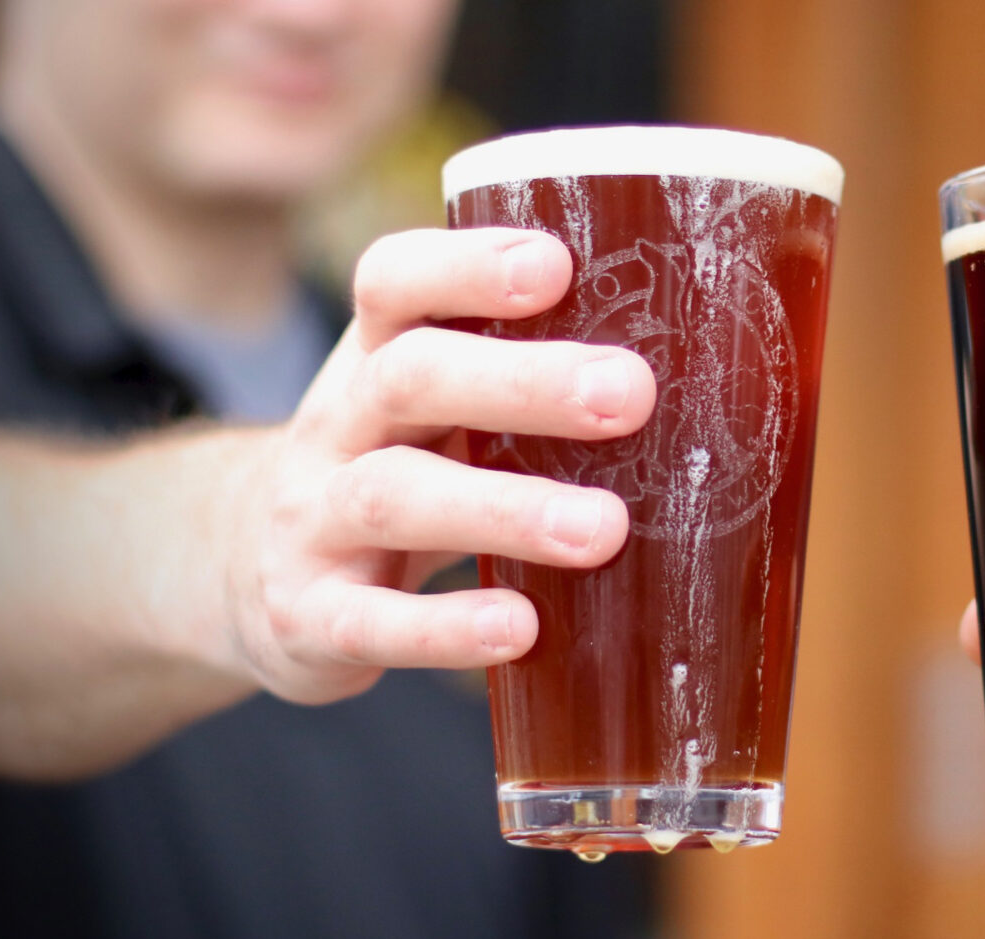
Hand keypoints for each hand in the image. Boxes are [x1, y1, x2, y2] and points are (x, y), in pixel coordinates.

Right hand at [226, 228, 654, 703]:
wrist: (245, 569)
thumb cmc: (400, 468)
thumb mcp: (441, 407)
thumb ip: (537, 383)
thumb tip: (738, 377)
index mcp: (378, 356)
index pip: (396, 282)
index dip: (466, 265)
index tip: (557, 263)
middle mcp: (337, 424)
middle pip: (412, 378)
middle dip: (522, 382)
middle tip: (632, 394)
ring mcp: (312, 521)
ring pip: (394, 497)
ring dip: (504, 508)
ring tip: (604, 528)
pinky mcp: (309, 616)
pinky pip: (370, 621)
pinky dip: (445, 628)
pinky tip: (518, 630)